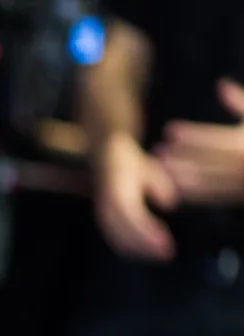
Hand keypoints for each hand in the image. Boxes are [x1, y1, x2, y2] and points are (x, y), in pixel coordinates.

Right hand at [92, 132, 177, 260]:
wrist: (105, 157)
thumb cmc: (130, 163)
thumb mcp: (149, 168)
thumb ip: (160, 185)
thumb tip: (168, 204)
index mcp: (117, 190)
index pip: (132, 217)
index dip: (148, 233)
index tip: (166, 243)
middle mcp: (106, 205)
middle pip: (123, 233)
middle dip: (145, 247)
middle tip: (167, 254)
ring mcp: (102, 214)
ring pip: (118, 239)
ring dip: (139, 251)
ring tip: (160, 255)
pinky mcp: (103, 222)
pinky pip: (114, 240)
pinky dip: (131, 249)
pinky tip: (146, 252)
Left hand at [153, 78, 243, 205]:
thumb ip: (241, 102)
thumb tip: (221, 84)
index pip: (213, 137)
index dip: (190, 134)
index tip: (168, 129)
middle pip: (206, 160)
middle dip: (179, 156)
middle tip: (155, 152)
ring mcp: (242, 182)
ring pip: (208, 180)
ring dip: (181, 175)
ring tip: (159, 169)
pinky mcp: (242, 196)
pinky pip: (215, 196)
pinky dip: (195, 193)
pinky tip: (175, 188)